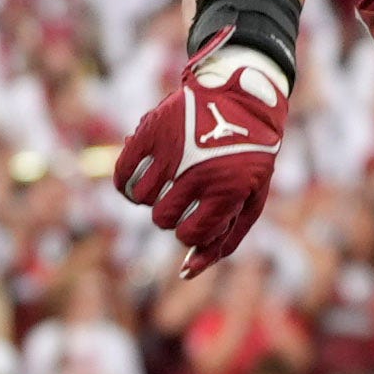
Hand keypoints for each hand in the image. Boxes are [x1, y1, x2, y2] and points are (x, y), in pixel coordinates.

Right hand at [109, 35, 288, 277]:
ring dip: (148, 199)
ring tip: (164, 184)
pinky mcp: (150, 132)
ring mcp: (171, 152)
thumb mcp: (250, 201)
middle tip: (182, 198)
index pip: (189, 234)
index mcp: (227, 192)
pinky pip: (123, 174)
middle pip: (161, 219)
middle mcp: (197, 173)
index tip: (197, 218)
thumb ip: (222, 240)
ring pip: (140, 199)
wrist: (242, 101)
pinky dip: (126, 183)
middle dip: (169, 215)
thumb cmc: (247, 161)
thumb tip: (185, 273)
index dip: (189, 232)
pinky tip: (139, 180)